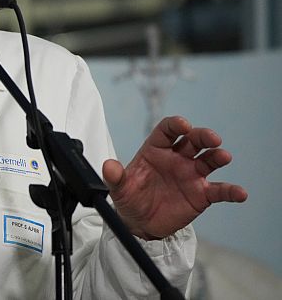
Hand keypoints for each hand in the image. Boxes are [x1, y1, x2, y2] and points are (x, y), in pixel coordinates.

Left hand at [102, 115, 246, 239]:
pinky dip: (231, 191)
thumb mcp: (119, 189)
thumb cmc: (130, 198)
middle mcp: (176, 158)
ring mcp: (190, 174)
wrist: (140, 223)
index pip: (167, 131)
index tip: (183, 124)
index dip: (175, 125)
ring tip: (223, 156)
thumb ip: (115, 177)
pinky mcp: (201, 194)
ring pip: (208, 160)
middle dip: (203, 136)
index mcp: (155, 150)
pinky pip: (219, 190)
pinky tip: (240, 193)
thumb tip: (107, 165)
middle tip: (212, 138)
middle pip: (193, 140)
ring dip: (217, 156)